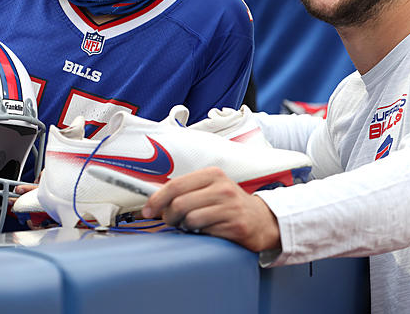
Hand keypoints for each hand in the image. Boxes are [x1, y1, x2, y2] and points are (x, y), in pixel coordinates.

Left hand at [141, 167, 280, 252]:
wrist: (262, 220)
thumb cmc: (229, 204)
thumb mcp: (210, 188)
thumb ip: (185, 190)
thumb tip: (153, 199)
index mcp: (212, 174)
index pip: (175, 185)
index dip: (157, 199)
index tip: (147, 210)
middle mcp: (222, 188)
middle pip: (179, 204)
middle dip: (169, 216)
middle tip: (172, 221)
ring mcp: (230, 207)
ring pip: (190, 219)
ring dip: (185, 227)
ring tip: (192, 226)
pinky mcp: (236, 226)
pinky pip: (205, 232)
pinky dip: (201, 234)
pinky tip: (208, 231)